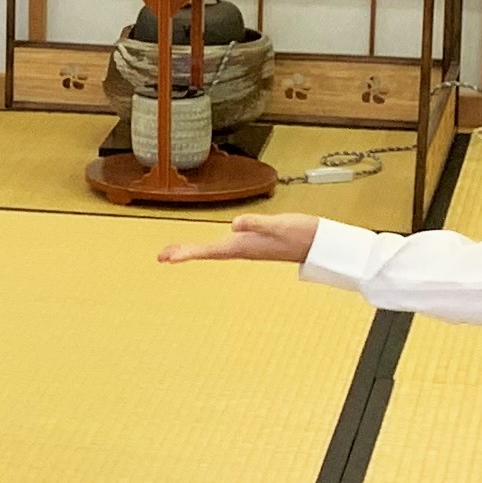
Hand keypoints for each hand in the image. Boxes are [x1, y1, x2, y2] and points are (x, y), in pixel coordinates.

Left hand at [160, 214, 319, 266]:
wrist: (320, 243)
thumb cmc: (300, 234)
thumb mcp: (278, 225)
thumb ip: (257, 224)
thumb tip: (235, 224)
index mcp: (243, 246)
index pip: (209, 250)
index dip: (187, 253)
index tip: (166, 258)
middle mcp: (242, 249)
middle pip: (207, 253)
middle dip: (184, 254)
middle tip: (161, 257)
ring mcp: (248, 247)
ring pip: (215, 251)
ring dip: (194, 251)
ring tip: (175, 253)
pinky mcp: (255, 243)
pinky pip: (225, 247)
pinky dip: (211, 247)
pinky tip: (210, 244)